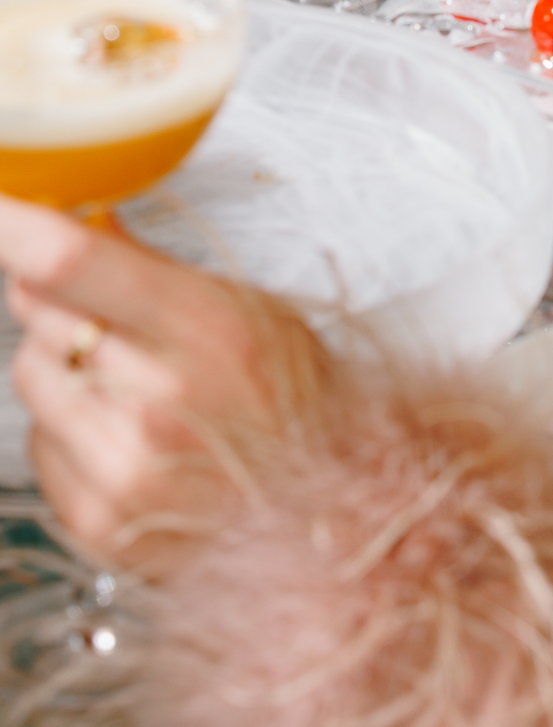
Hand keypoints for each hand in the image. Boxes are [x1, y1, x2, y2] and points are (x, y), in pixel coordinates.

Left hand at [0, 197, 326, 566]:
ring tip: (131, 383)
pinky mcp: (97, 519)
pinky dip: (66, 428)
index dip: (13, 224)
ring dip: (62, 364)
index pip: (72, 262)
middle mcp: (157, 402)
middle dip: (58, 297)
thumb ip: (155, 267)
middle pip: (39, 312)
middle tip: (110, 311)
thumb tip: (87, 219)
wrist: (333, 512)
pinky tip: (126, 434)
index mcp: (206, 331)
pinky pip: (36, 442)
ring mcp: (122, 467)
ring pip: (29, 371)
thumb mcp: (248, 309)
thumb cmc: (298, 404)